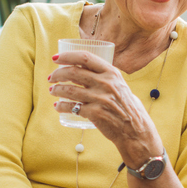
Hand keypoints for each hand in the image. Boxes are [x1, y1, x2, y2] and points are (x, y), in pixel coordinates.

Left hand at [49, 50, 161, 166]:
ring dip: (57, 90)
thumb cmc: (128, 108)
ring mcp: (99, 98)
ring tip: (53, 91)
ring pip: (69, 90)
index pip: (85, 57)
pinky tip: (58, 106)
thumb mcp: (121, 86)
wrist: (135, 131)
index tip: (56, 58)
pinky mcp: (94, 113)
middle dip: (58, 74)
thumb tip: (85, 70)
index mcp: (111, 73)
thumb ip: (106, 78)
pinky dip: (61, 106)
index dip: (68, 56)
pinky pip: (71, 107)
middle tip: (51, 77)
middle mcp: (105, 83)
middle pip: (73, 72)